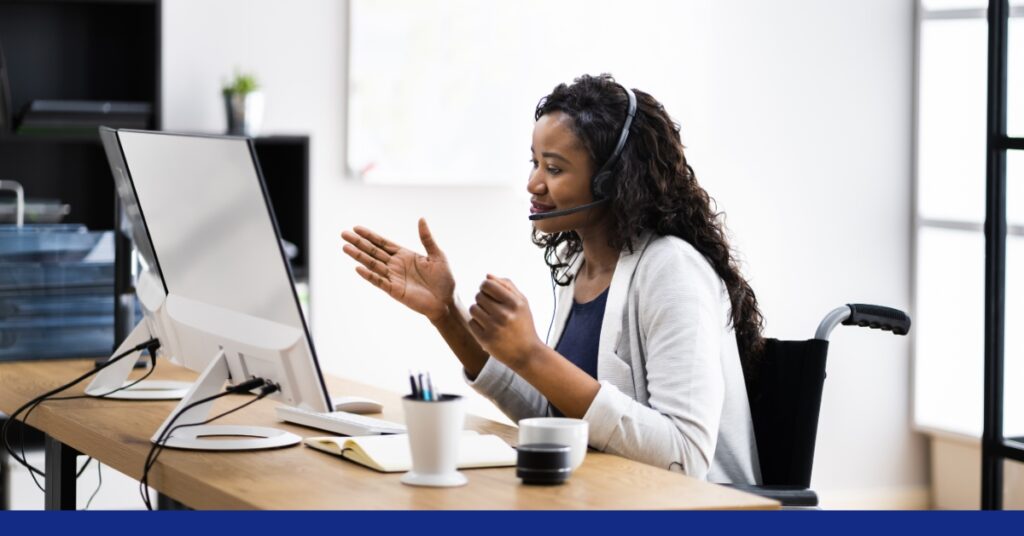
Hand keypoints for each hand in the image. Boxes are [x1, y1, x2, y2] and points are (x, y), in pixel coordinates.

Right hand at [341, 218, 455, 321]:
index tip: (356, 228)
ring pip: (372, 264)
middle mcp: (395, 265)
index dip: (370, 235)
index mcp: (404, 255)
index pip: (383, 243)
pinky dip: (369, 275)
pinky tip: (358, 268)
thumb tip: (421, 219)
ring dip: (359, 256)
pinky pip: (379, 281)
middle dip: (358, 243)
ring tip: (345, 247)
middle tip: (343, 234)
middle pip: (373, 251)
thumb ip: (427, 239)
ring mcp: (393, 277)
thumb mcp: (437, 255)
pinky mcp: (394, 290)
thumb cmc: (444, 279)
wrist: (446, 301)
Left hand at [466, 275, 544, 371]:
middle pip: (479, 296)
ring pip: (473, 309)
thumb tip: (487, 276)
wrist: (527, 353)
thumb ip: (507, 285)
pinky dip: (477, 324)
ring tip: (489, 318)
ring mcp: (494, 328)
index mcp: (514, 303)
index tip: (489, 293)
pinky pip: (472, 323)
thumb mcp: (522, 302)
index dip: (485, 287)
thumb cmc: (524, 324)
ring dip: (478, 311)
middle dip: (482, 300)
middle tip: (491, 308)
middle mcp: (504, 315)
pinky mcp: (486, 340)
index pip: (487, 284)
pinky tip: (487, 328)